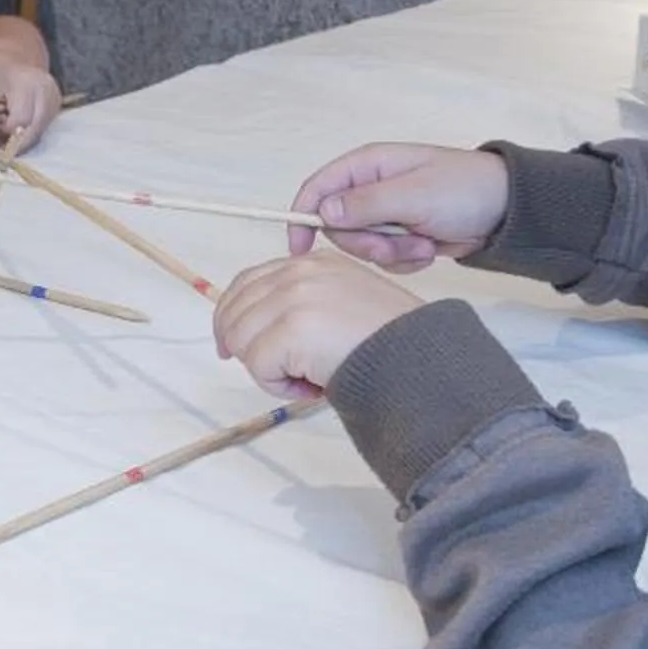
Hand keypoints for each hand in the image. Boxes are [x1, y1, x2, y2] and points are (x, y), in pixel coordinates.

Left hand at [0, 53, 60, 145]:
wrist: (10, 57)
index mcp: (26, 83)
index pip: (20, 121)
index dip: (4, 132)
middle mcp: (47, 90)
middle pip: (34, 130)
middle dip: (15, 142)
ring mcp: (56, 98)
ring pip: (39, 132)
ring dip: (22, 138)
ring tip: (6, 128)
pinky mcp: (58, 105)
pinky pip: (43, 128)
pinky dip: (29, 132)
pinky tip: (17, 123)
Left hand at [212, 253, 425, 400]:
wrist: (416, 357)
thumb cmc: (387, 342)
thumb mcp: (342, 303)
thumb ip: (300, 305)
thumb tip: (247, 334)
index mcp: (312, 263)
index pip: (248, 282)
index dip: (232, 315)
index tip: (231, 344)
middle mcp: (299, 272)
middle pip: (235, 310)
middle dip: (244, 346)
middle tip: (271, 372)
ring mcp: (294, 298)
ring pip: (241, 339)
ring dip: (267, 369)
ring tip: (305, 378)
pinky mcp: (291, 329)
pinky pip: (257, 366)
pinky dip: (278, 386)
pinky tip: (310, 386)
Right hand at [285, 143, 507, 269]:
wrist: (507, 212)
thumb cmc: (464, 189)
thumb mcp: (413, 195)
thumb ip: (365, 204)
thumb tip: (323, 211)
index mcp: (368, 166)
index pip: (318, 188)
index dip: (303, 216)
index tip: (300, 248)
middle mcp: (372, 189)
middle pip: (338, 226)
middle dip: (367, 243)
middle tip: (396, 243)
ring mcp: (387, 214)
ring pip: (363, 247)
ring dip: (393, 253)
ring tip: (424, 242)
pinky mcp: (402, 237)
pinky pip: (386, 259)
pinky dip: (407, 260)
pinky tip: (430, 249)